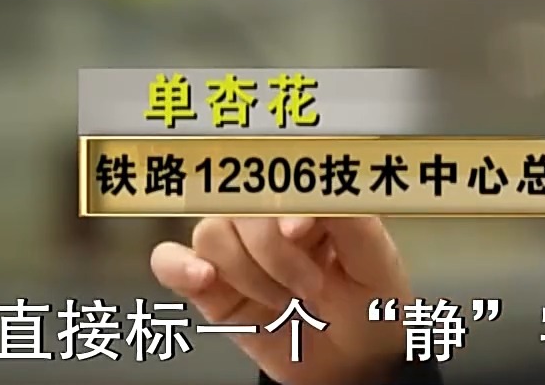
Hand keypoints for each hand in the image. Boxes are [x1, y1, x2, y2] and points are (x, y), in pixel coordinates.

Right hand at [152, 217, 410, 384]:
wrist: (353, 366)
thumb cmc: (370, 308)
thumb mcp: (376, 263)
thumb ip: (351, 222)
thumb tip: (302, 207)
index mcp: (311, 202)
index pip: (279, 179)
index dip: (282, 202)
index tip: (300, 232)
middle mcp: (269, 220)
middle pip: (240, 206)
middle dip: (273, 251)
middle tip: (310, 286)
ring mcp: (237, 252)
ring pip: (211, 233)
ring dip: (248, 272)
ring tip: (284, 300)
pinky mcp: (211, 289)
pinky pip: (169, 262)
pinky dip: (178, 266)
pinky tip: (203, 278)